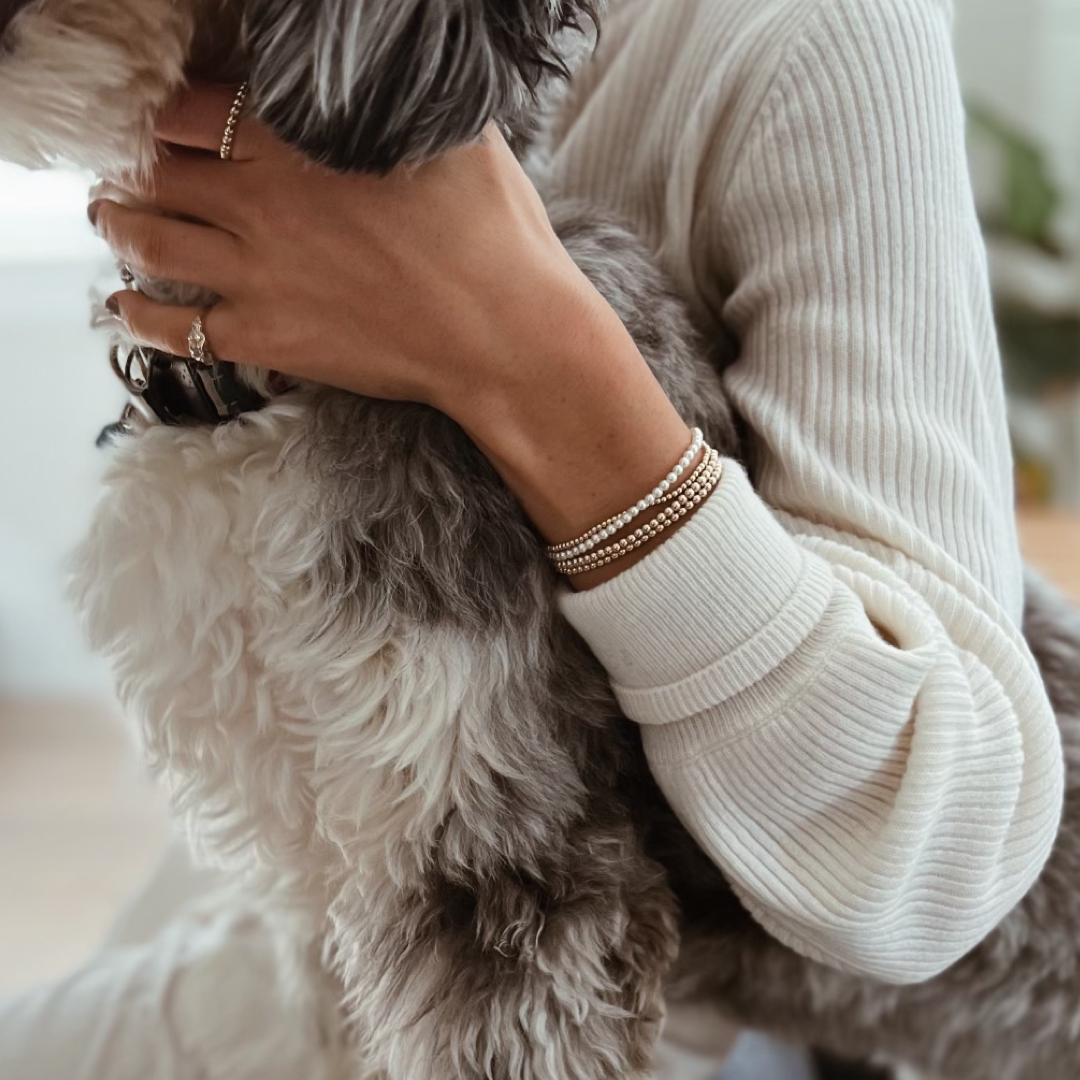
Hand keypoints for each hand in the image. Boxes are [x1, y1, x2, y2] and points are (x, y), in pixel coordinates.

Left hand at [92, 83, 697, 586]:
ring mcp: (256, 277)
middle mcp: (259, 205)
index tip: (170, 119)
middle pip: (155, 171)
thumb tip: (392, 78)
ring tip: (113, 219)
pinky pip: (175, 329)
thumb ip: (399, 101)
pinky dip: (140, 313)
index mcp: (296, 144)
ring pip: (148, 242)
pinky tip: (126, 305)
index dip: (169, 110)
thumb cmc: (492, 239)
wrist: (503, 336)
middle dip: (131, 164)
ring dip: (119, 226)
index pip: (191, 108)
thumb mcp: (455, 137)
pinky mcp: (267, 339)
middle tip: (127, 168)